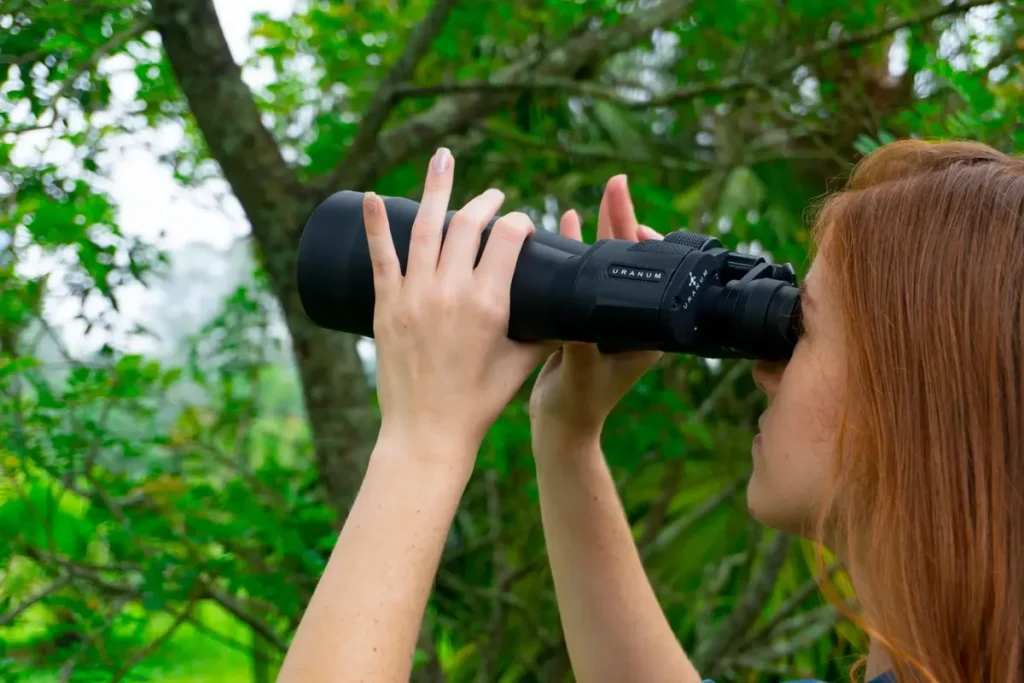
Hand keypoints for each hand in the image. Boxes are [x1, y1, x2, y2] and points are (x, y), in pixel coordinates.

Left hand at [366, 147, 554, 467]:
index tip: (522, 225)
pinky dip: (375, 224)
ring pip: (425, 228)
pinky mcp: (385, 306)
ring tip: (443, 159)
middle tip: (494, 197)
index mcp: (489, 302)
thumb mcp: (520, 365)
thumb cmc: (477, 402)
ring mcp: (414, 295)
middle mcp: (450, 291)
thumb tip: (564, 315)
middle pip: (468, 226)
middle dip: (485, 204)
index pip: (507, 239)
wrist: (427, 433)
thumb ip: (543, 334)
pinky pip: (380, 256)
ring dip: (435, 189)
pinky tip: (372, 196)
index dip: (519, 222)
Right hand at [529, 175, 663, 450]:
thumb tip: (576, 319)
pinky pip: (585, 274)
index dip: (639, 242)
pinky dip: (578, 247)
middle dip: (622, 221)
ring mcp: (609, 315)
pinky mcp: (586, 316)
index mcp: (644, 332)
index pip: (645, 276)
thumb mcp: (578, 375)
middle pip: (629, 261)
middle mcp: (632, 318)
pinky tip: (570, 221)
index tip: (632, 217)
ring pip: (607, 263)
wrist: (559, 428)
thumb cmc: (575, 407)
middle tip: (617, 185)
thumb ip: (579, 346)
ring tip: (602, 195)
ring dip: (602, 229)